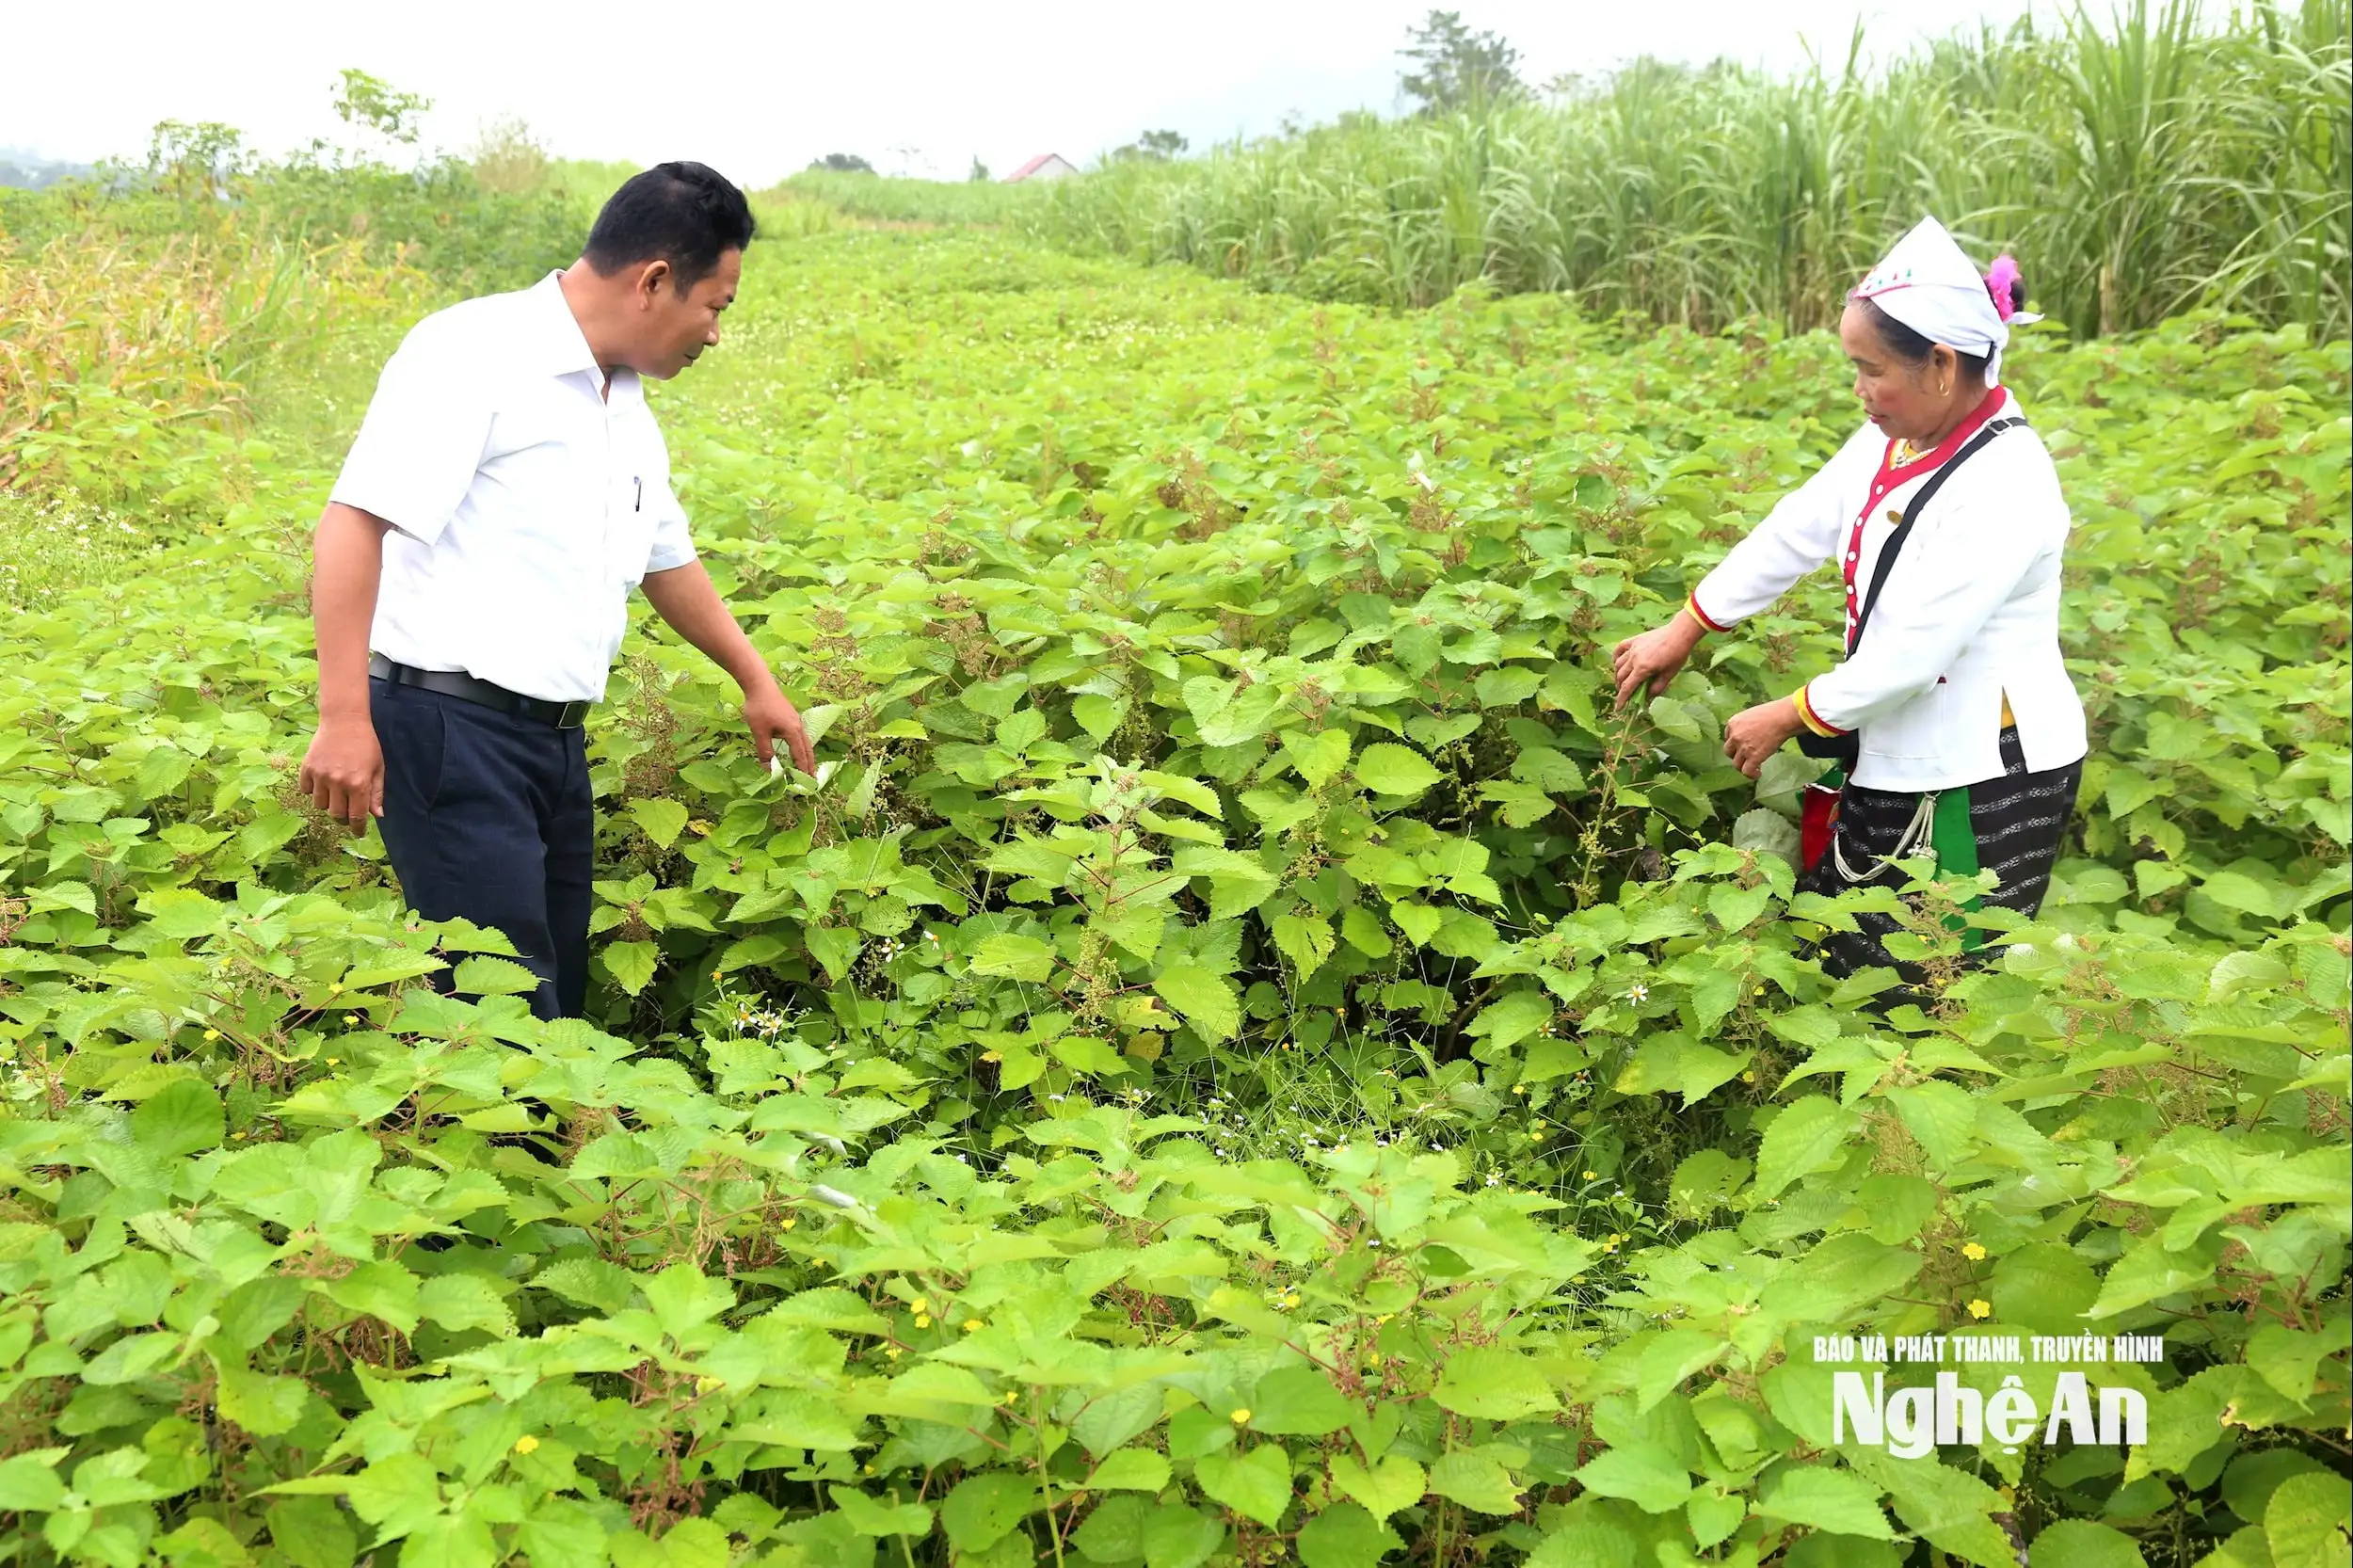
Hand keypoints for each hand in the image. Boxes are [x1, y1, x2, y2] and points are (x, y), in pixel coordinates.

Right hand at [298, 716, 383, 833]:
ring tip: (335, 792)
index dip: (358, 828)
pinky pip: (305, 791)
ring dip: (328, 803)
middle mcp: (338, 782)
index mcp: (359, 784)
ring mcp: (320, 776)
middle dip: (343, 818)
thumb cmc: (366, 744)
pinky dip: (312, 790)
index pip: (357, 817)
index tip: (358, 832)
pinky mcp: (307, 768)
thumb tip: (378, 815)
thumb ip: (377, 793)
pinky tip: (322, 781)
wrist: (344, 720)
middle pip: (336, 815)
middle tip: (348, 811)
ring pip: (320, 805)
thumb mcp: (378, 768)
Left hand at [744, 677, 816, 774]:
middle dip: (810, 765)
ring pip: (805, 742)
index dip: (802, 769)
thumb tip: (769, 769)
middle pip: (808, 749)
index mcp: (793, 731)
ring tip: (808, 767)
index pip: (800, 755)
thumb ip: (765, 752)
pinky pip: (801, 736)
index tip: (805, 782)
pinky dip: (802, 747)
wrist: (759, 684)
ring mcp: (796, 720)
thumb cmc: (759, 708)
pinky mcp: (791, 717)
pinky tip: (797, 749)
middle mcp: (798, 727)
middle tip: (812, 779)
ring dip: (807, 756)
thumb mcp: (759, 732)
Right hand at [1612, 613, 1704, 706]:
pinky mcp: (1634, 640)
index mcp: (1643, 668)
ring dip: (1618, 675)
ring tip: (1622, 680)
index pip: (1627, 687)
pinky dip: (1616, 657)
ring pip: (1618, 664)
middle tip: (1624, 694)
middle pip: (1621, 677)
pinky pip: (1620, 649)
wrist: (1680, 633)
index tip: (1618, 708)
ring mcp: (1633, 648)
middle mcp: (1634, 659)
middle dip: (1620, 687)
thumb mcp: (1670, 674)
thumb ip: (1657, 687)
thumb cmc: (1678, 654)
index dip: (1621, 699)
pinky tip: (1617, 662)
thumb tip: (1647, 697)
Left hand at [1724, 698, 1806, 777]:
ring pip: (1736, 764)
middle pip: (1728, 752)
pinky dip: (1752, 775)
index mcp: (1733, 723)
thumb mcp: (1752, 714)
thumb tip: (1751, 733)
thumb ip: (1746, 725)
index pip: (1728, 738)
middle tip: (1747, 757)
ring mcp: (1743, 748)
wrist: (1782, 717)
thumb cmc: (1773, 713)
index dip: (1735, 744)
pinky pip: (1747, 771)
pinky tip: (1758, 774)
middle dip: (1737, 755)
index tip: (1743, 746)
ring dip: (1744, 767)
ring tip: (1754, 768)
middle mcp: (1734, 736)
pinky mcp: (1753, 757)